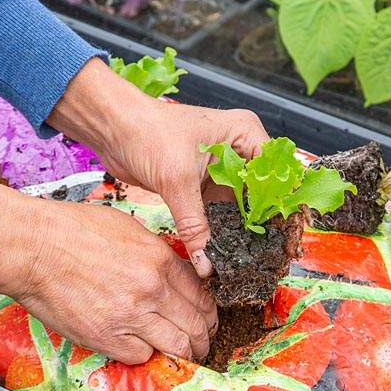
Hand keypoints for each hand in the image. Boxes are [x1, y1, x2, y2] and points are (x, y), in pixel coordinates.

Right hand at [0, 184, 216, 363]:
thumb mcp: (129, 229)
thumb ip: (157, 254)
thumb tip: (175, 272)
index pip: (202, 295)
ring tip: (187, 356)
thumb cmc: (75, 231)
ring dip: (186, 354)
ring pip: (177, 346)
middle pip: (196, 325)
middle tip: (204, 343)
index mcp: (160, 260)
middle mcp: (152, 289)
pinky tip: (142, 348)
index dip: (209, 312)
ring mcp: (131, 316)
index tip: (208, 319)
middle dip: (204, 338)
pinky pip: (140, 356)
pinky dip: (145, 354)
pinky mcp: (106, 337)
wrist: (36, 248)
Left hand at [48, 58, 269, 275]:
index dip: (278, 205)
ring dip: (237, 230)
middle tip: (263, 255)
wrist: (111, 129)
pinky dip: (218, 230)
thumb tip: (208, 262)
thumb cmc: (146, 131)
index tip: (280, 237)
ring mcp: (221, 169)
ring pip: (238, 206)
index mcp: (244, 134)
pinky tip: (222, 250)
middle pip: (260, 193)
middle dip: (258, 223)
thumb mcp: (177, 180)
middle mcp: (238, 150)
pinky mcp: (202, 184)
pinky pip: (217, 212)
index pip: (275, 173)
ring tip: (243, 258)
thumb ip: (196, 225)